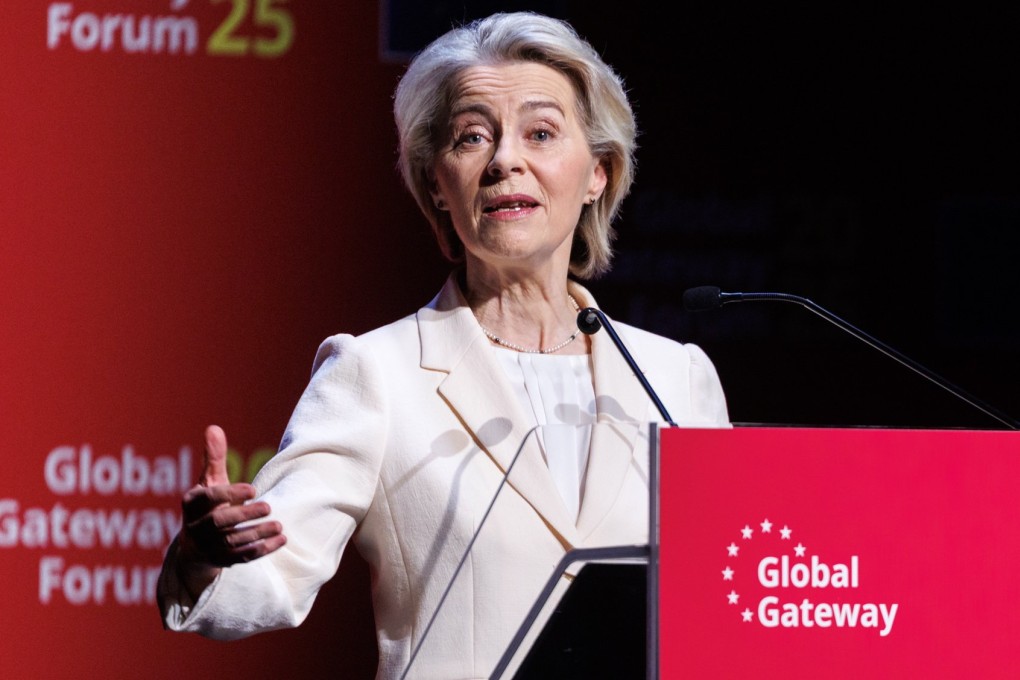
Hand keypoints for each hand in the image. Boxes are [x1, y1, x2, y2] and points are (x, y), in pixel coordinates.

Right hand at [175, 425, 286, 592]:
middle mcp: (197, 527)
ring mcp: (209, 546)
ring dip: (257, 534)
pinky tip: (281, 539)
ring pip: (232, 542)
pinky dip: (262, 550)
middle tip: (268, 506)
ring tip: (279, 525)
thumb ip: (214, 457)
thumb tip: (214, 427)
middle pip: (219, 523)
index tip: (253, 489)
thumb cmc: (207, 506)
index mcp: (192, 504)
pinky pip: (242, 557)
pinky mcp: (222, 560)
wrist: (195, 547)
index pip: (207, 499)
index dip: (229, 494)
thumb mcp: (209, 481)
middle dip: (244, 515)